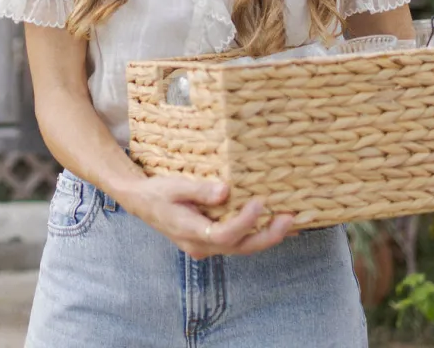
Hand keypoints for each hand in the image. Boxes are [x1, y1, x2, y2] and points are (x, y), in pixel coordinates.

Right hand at [126, 175, 293, 258]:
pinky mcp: (211, 241)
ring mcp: (206, 247)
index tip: (259, 202)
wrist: (142, 203)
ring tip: (291, 221)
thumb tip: (226, 191)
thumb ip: (200, 191)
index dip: (244, 222)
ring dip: (267, 236)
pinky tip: (275, 224)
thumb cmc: (157, 192)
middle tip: (290, 219)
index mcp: (189, 232)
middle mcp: (201, 246)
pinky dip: (257, 233)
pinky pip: (238, 242)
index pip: (223, 235)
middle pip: (239, 247)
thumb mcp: (175, 186)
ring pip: (242, 248)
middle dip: (268, 235)